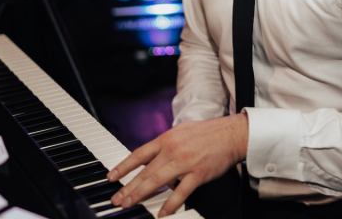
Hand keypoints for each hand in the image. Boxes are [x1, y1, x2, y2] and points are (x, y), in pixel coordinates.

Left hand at [107, 113, 248, 216]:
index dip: (123, 166)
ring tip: (129, 204)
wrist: (230, 134)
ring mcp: (185, 162)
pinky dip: (171, 204)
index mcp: (166, 139)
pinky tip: (162, 213)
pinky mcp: (198, 173)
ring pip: (157, 181)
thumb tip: (150, 157)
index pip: (139, 154)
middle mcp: (172, 150)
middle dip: (128, 187)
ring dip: (140, 194)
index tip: (112, 177)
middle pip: (145, 172)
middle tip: (117, 199)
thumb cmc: (207, 133)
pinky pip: (181, 192)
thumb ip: (165, 144)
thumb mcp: (180, 131)